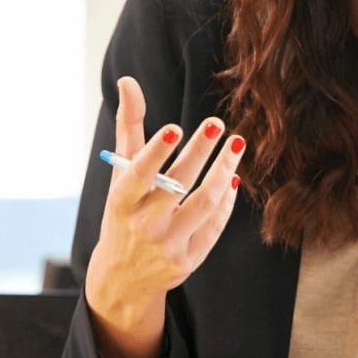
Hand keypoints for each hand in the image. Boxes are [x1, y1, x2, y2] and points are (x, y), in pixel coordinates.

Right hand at [83, 76, 244, 357]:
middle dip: (200, 154)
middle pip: (179, 186)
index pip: (139, 174)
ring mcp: (167, 245)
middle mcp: (144, 225)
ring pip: (205, 204)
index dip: (156, 152)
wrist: (123, 277)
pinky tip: (232, 177)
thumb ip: (129, 126)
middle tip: (217, 124)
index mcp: (122, 201)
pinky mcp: (188, 261)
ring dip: (224, 172)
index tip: (175, 126)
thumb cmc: (124, 212)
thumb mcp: (120, 173)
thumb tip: (128, 81)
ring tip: (236, 145)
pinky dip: (226, 200)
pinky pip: (214, 226)